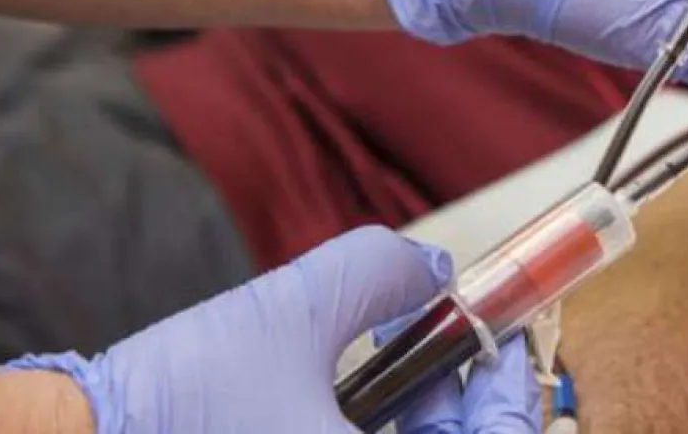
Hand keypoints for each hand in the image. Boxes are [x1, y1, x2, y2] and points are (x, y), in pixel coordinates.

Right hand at [0, 227, 537, 433]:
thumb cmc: (175, 398)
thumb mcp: (294, 308)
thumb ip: (381, 272)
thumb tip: (432, 270)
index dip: (512, 394)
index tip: (506, 339)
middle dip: (467, 401)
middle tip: (459, 339)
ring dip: (425, 418)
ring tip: (411, 353)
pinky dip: (373, 430)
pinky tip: (360, 390)